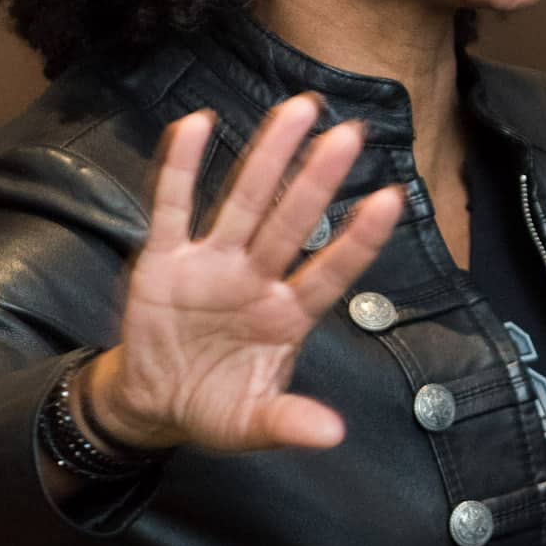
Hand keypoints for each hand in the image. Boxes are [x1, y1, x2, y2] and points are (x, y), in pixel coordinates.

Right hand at [84, 96, 404, 454]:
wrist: (153, 403)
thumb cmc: (215, 408)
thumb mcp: (249, 426)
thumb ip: (286, 423)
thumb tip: (332, 435)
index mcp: (285, 318)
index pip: (330, 272)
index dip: (359, 240)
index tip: (391, 199)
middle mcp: (255, 279)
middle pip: (292, 222)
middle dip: (318, 180)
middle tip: (349, 133)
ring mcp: (211, 264)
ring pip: (243, 200)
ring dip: (268, 157)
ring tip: (297, 110)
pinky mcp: (164, 260)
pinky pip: (172, 206)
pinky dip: (181, 167)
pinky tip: (196, 125)